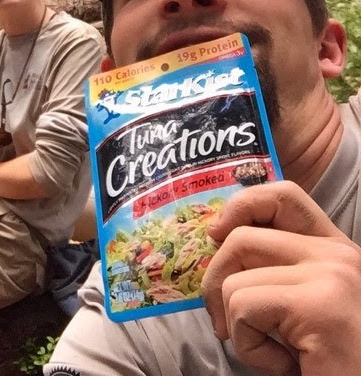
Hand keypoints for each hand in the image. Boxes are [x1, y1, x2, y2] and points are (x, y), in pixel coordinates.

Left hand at [202, 181, 360, 375]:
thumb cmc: (326, 361)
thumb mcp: (301, 303)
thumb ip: (275, 270)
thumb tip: (215, 240)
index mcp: (335, 249)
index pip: (283, 195)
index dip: (240, 206)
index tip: (216, 235)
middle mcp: (338, 255)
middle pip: (241, 238)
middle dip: (216, 284)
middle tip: (226, 324)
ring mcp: (331, 276)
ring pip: (235, 281)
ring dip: (238, 329)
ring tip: (274, 354)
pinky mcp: (318, 307)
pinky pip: (244, 310)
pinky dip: (249, 348)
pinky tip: (284, 366)